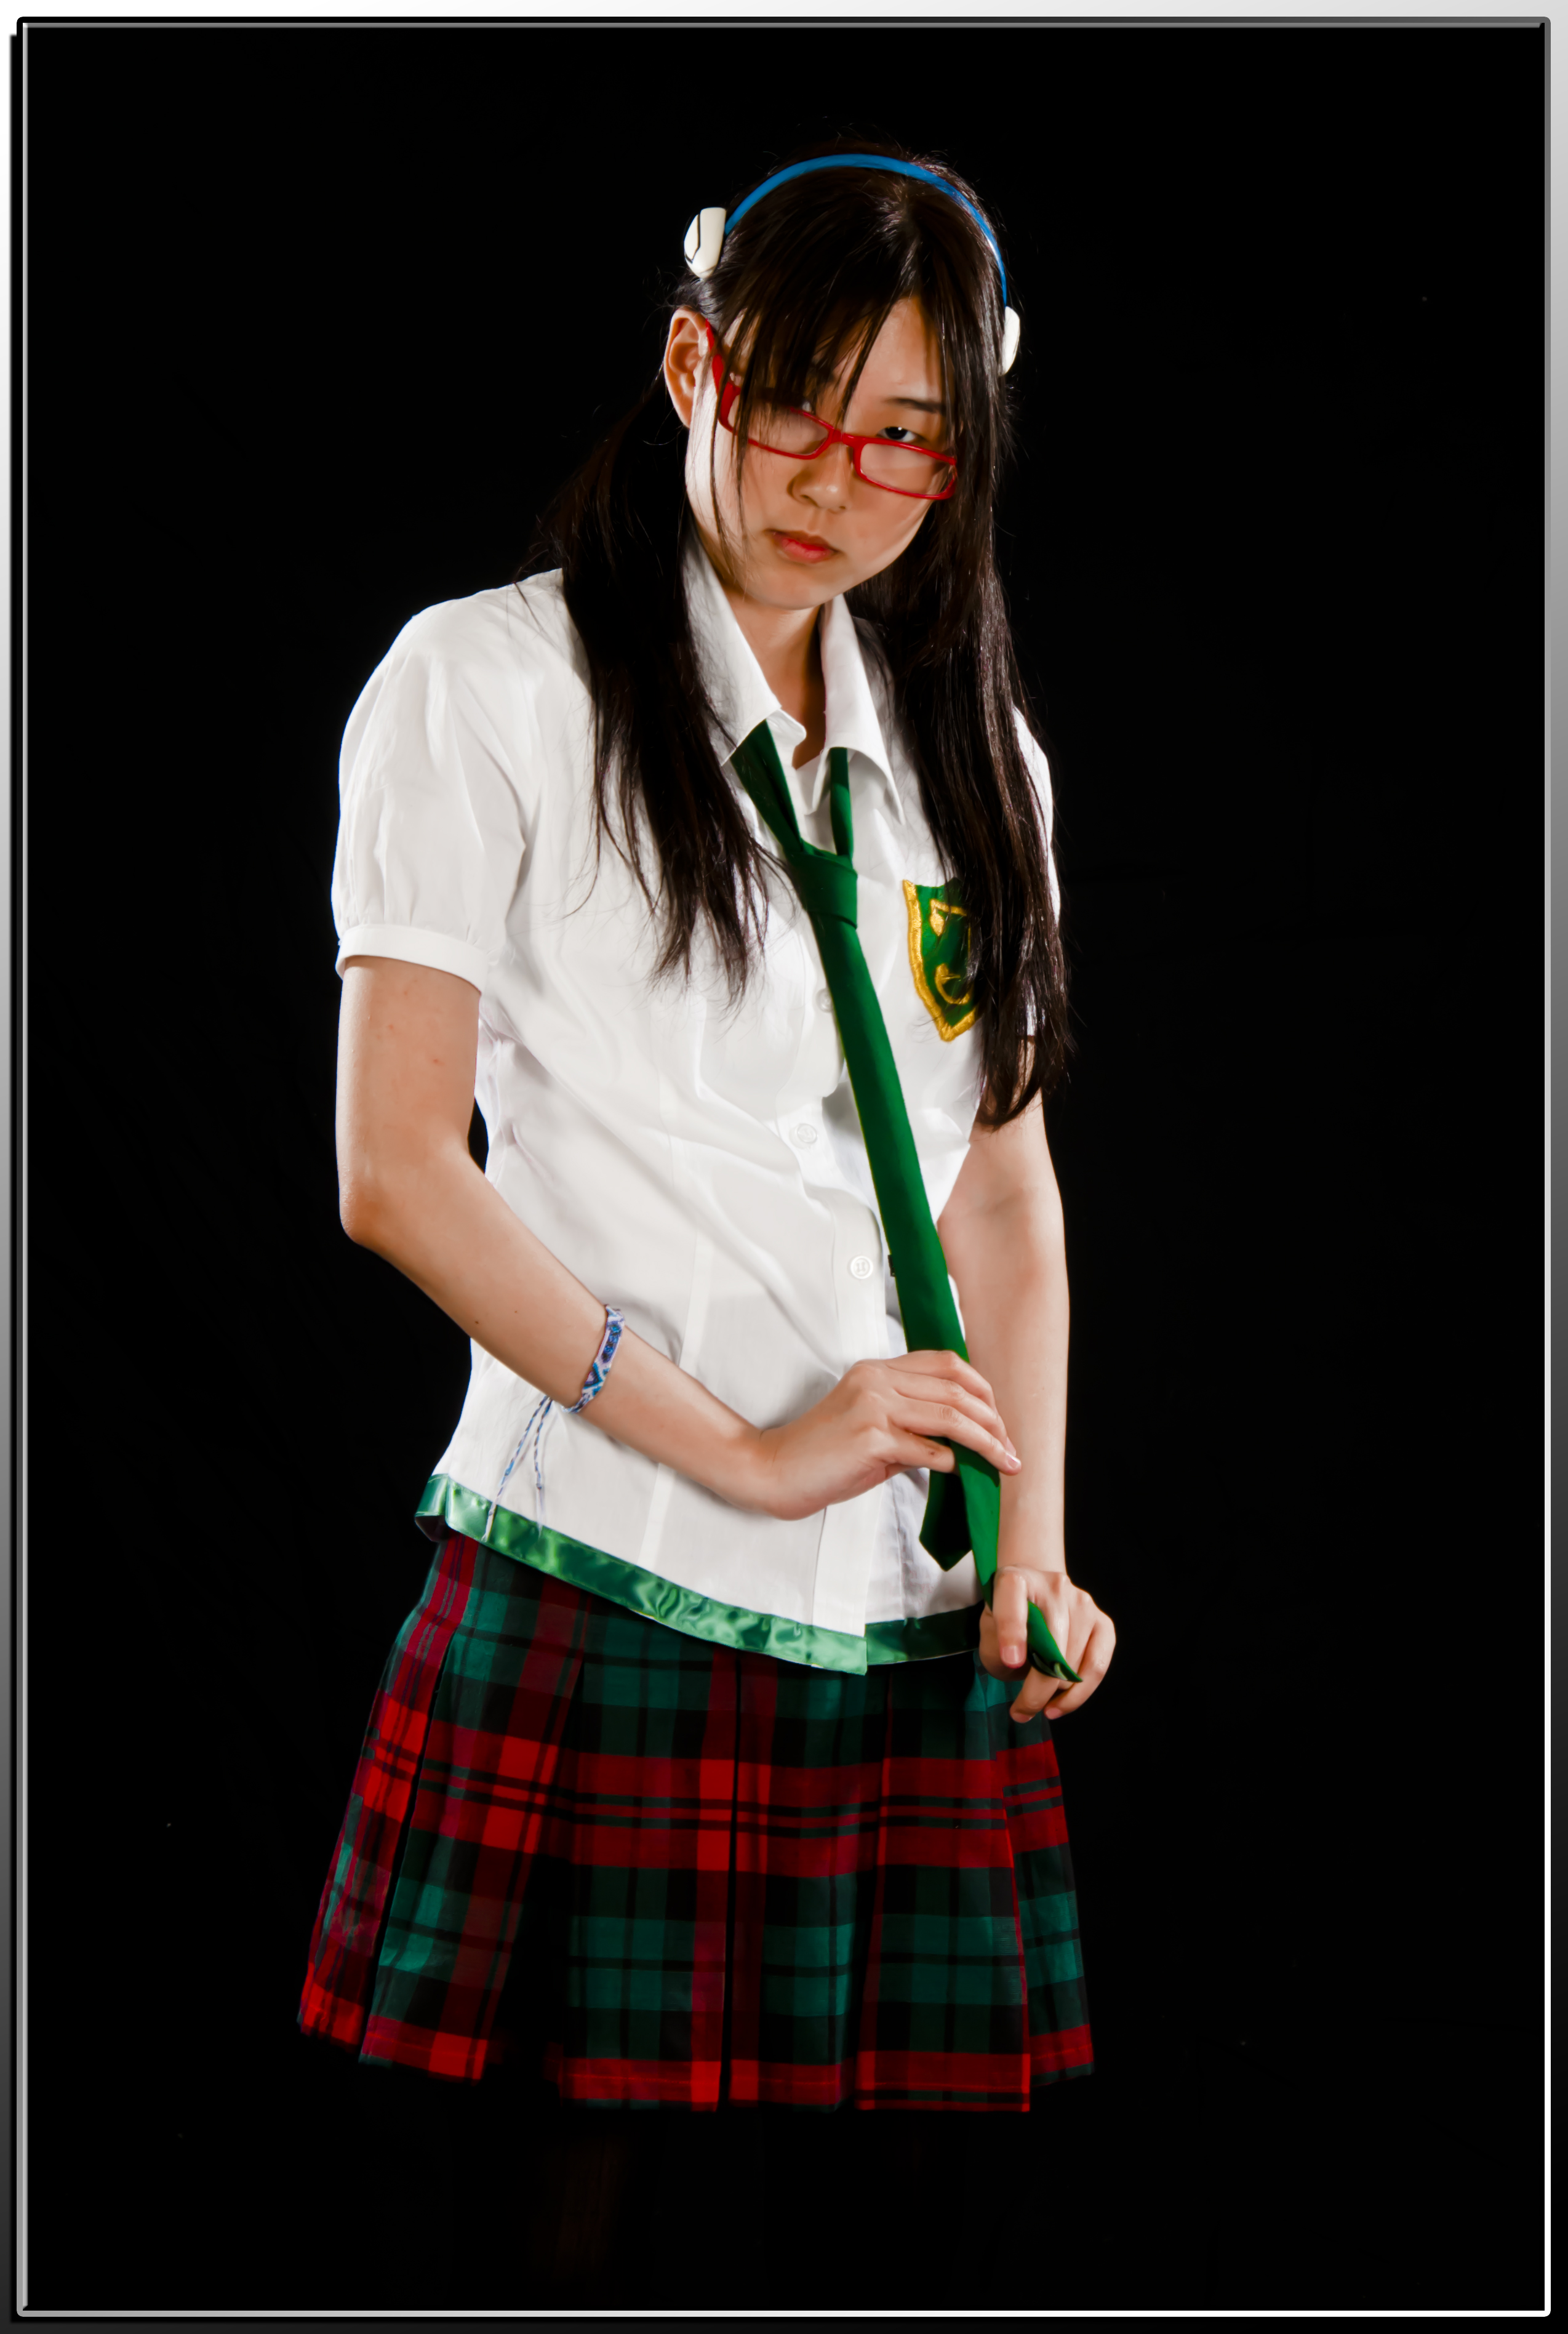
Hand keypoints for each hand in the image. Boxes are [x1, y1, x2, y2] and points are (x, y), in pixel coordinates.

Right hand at [748, 1351, 1020, 1521]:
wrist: (773, 1471)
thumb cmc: (821, 1456)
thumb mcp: (871, 1428)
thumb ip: (912, 1426)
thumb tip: (960, 1444)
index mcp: (877, 1370)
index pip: (945, 1364)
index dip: (981, 1389)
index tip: (998, 1419)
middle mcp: (877, 1380)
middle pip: (956, 1388)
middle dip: (993, 1419)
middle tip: (1011, 1447)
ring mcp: (873, 1406)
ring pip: (951, 1416)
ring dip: (986, 1442)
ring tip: (1005, 1462)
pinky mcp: (871, 1438)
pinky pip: (930, 1449)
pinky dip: (955, 1463)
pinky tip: (965, 1474)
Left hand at [978, 1564, 1115, 1723]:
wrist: (1035, 1595)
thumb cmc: (1008, 1619)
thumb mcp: (990, 1629)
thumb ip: (999, 1648)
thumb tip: (1029, 1675)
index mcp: (1015, 1579)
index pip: (1013, 1602)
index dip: (1013, 1633)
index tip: (1012, 1662)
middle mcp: (1053, 1585)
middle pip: (1051, 1644)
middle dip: (1035, 1690)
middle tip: (1020, 1712)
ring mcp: (1082, 1601)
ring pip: (1073, 1662)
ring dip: (1054, 1694)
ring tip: (1038, 1705)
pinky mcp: (1103, 1621)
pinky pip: (1097, 1665)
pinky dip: (1079, 1693)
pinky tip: (1061, 1705)